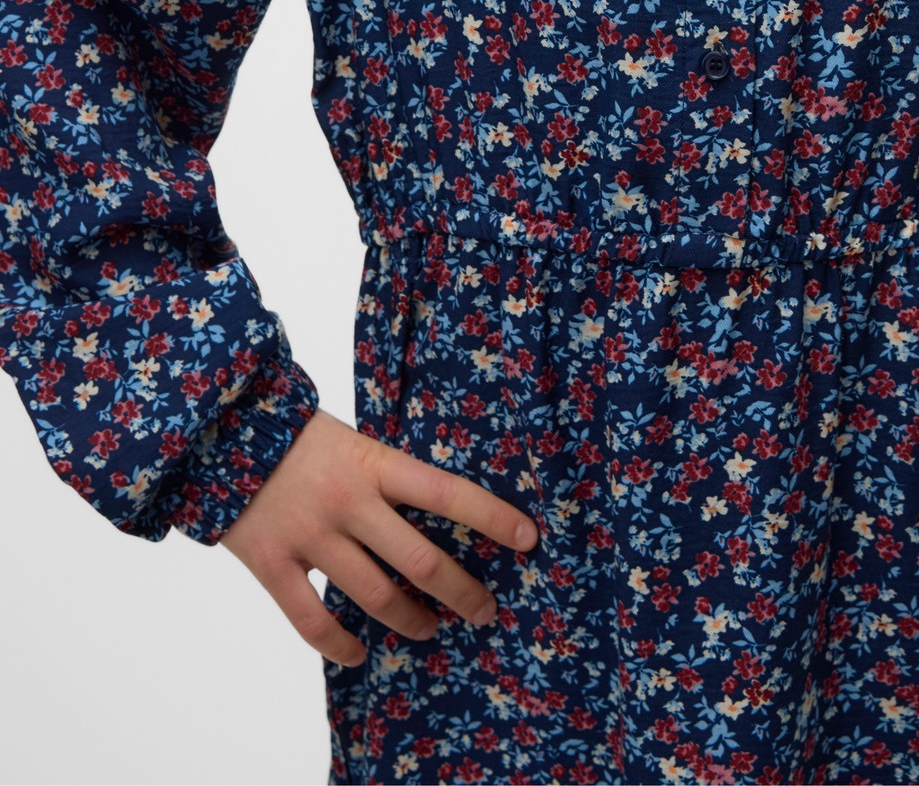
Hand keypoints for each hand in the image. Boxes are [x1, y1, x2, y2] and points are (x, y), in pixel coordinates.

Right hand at [218, 407, 539, 666]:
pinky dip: (341, 645)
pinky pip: (312, 621)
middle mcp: (349, 502)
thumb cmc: (300, 437)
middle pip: (420, 560)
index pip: (447, 492)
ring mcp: (310, 536)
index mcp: (375, 464)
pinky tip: (360, 653)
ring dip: (411, 621)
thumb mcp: (354, 442)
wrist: (222, 432)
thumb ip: (388, 477)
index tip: (528, 538)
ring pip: (375, 596)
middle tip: (486, 611)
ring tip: (430, 630)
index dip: (491, 517)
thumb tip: (436, 514)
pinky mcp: (272, 564)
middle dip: (461, 592)